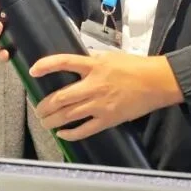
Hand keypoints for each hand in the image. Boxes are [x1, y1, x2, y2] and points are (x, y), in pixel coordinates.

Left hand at [29, 53, 183, 141]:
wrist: (157, 82)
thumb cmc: (135, 66)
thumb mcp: (109, 56)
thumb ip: (91, 60)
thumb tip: (75, 64)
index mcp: (93, 65)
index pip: (64, 62)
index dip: (46, 65)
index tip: (33, 70)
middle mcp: (93, 85)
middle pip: (60, 97)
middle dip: (44, 106)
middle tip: (37, 109)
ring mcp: (100, 104)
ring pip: (68, 115)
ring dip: (52, 120)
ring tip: (44, 122)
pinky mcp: (108, 119)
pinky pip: (85, 129)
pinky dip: (70, 133)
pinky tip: (62, 133)